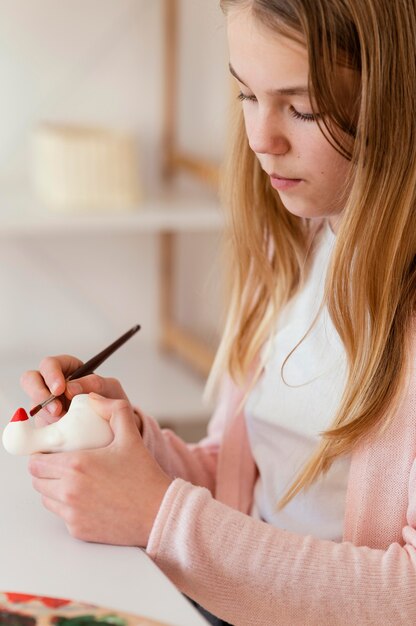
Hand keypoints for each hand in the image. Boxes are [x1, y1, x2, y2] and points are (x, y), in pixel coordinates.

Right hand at [20, 354, 132, 425]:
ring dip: (46, 415)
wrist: (115, 427)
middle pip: (30, 380)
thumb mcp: (109, 388)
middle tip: (57, 410)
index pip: (49, 364)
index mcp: (66, 370)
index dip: (51, 374)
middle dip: (40, 394)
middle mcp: (51, 385)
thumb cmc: (111, 401)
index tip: (60, 389)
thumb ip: (94, 383)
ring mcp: (45, 405)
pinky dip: (47, 430)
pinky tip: (62, 434)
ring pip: (33, 405)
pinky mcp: (44, 423)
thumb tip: (70, 387)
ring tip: (64, 423)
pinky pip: (37, 426)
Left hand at [28, 395, 171, 546]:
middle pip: (37, 480)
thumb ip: (114, 410)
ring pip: (46, 499)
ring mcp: (72, 513)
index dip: (41, 455)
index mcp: (76, 465)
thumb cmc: (144, 477)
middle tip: (62, 465)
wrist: (159, 513)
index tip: (52, 451)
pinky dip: (69, 507)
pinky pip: (62, 516)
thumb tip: (94, 398)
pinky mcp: (78, 530)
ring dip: (54, 489)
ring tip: (74, 481)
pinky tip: (87, 498)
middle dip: (46, 471)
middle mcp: (69, 491)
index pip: (35, 462)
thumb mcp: (131, 436)